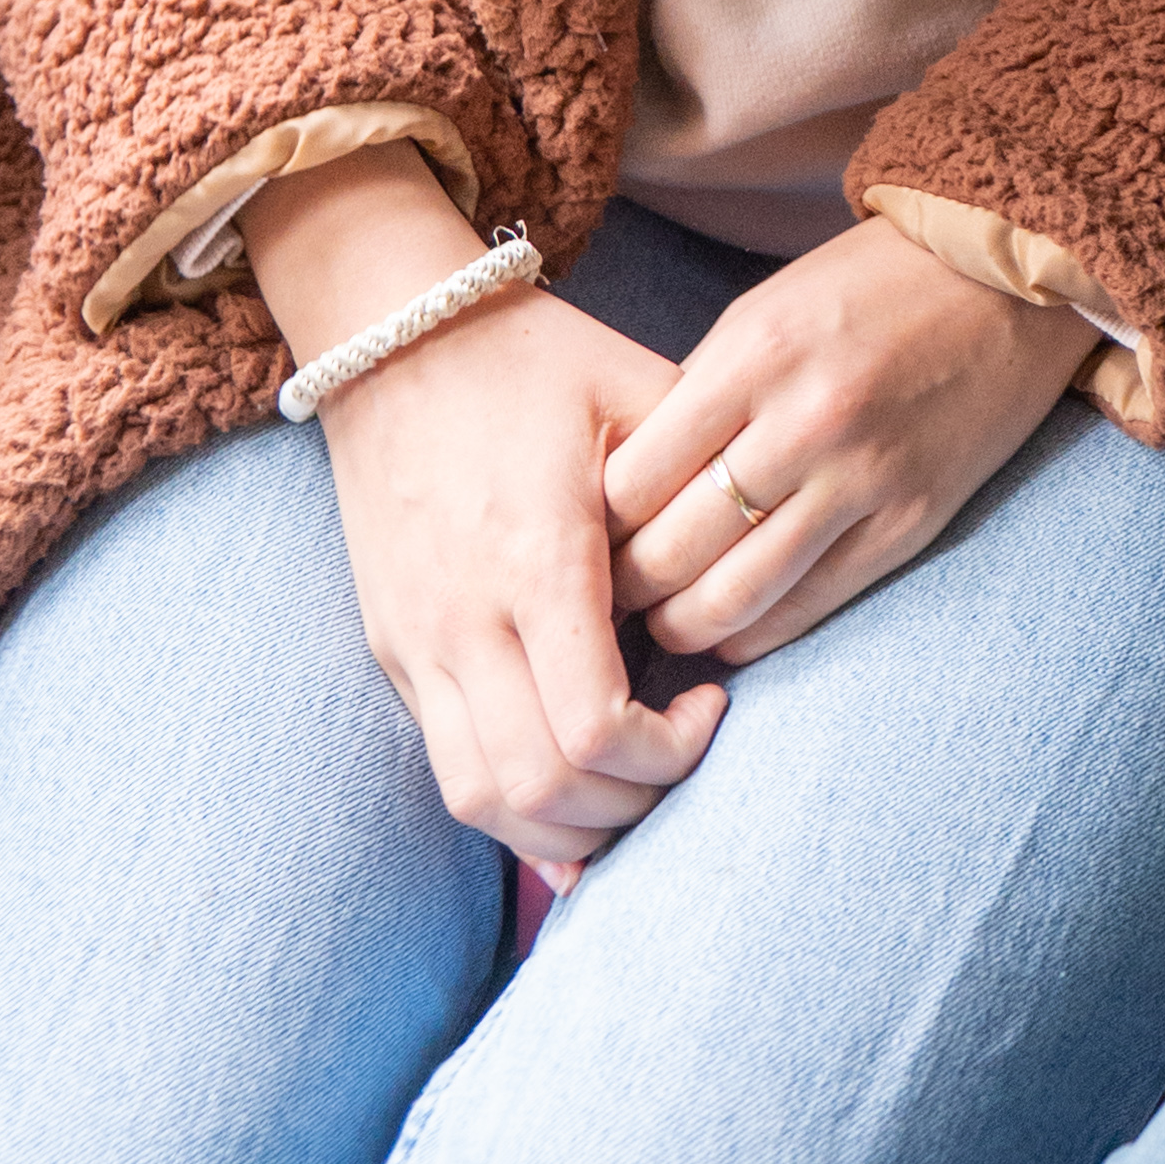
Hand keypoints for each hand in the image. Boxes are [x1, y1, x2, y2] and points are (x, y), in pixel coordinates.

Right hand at [243, 148, 723, 877]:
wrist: (391, 338)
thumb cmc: (531, 359)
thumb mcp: (634, 390)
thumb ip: (701, 475)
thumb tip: (773, 535)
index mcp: (536, 559)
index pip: (597, 727)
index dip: (671, 752)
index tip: (716, 703)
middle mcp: (463, 619)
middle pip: (544, 789)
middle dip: (631, 804)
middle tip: (685, 756)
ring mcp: (416, 643)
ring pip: (483, 801)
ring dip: (568, 825)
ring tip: (634, 784)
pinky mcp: (392, 650)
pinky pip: (446, 767)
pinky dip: (511, 806)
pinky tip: (572, 799)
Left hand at [603, 218, 1099, 664]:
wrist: (1009, 278)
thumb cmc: (870, 288)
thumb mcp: (765, 312)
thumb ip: (701, 396)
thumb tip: (629, 493)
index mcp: (756, 355)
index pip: (633, 480)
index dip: (593, 527)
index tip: (583, 542)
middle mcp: (805, 420)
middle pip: (672, 549)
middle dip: (626, 590)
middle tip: (607, 601)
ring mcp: (864, 477)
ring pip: (735, 596)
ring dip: (683, 627)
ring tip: (665, 624)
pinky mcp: (912, 521)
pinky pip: (809, 606)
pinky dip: (755, 634)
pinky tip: (731, 632)